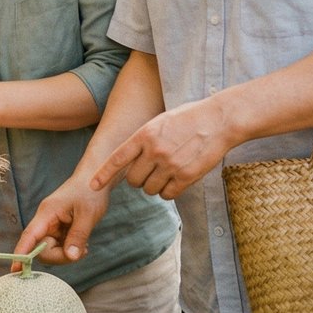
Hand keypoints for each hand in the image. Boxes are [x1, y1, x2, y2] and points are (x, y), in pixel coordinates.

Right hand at [14, 177, 110, 262]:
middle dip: (60, 256)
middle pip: (41, 249)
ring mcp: (52, 227)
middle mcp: (45, 221)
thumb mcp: (88, 214)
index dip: (22, 253)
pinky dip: (70, 250)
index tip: (15, 270)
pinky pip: (59, 248)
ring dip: (66, 254)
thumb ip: (78, 236)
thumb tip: (71, 257)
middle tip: (80, 253)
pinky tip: (83, 245)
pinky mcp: (59, 231)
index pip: (29, 236)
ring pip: (51, 251)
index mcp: (47, 214)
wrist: (96, 179)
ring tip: (84, 247)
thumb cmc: (90, 192)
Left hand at [92, 97, 231, 200]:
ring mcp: (170, 164)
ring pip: (150, 190)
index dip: (103, 174)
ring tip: (167, 171)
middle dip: (139, 180)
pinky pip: (167, 194)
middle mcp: (154, 151)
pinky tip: (177, 179)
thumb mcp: (160, 121)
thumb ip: (144, 139)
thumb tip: (130, 159)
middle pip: (134, 180)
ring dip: (155, 186)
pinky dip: (169, 191)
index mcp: (145, 134)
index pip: (118, 159)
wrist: (219, 120)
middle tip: (151, 171)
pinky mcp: (186, 176)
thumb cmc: (189, 118)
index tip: (92, 185)